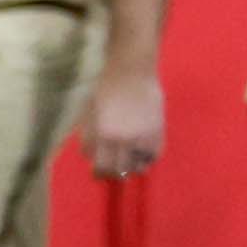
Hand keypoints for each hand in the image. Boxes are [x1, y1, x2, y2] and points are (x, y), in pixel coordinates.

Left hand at [81, 66, 167, 180]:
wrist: (131, 72)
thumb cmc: (104, 91)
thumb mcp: (88, 116)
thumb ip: (89, 140)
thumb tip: (93, 159)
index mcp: (105, 136)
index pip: (103, 168)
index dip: (100, 174)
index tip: (99, 172)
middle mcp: (126, 140)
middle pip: (122, 170)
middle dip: (116, 173)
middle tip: (114, 169)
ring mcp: (145, 136)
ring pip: (141, 166)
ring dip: (133, 167)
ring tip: (129, 162)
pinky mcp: (159, 131)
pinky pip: (155, 155)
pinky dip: (148, 159)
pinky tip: (142, 155)